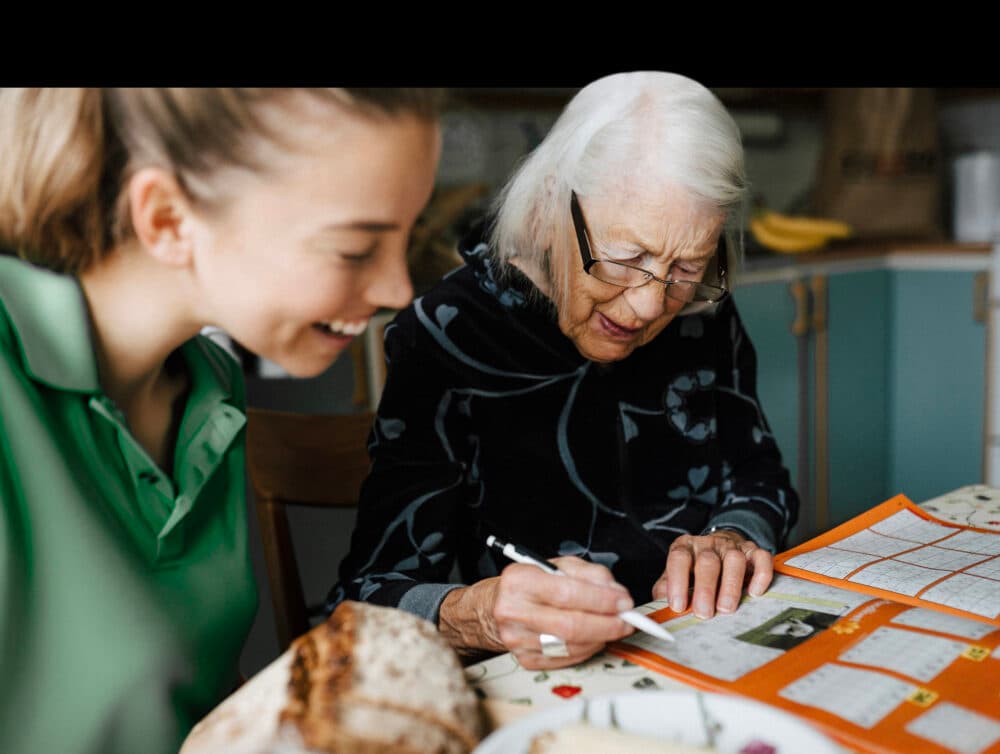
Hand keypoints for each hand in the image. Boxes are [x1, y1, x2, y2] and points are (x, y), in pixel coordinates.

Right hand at [439, 556, 634, 669]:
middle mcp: (514, 610)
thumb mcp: (554, 565)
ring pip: (570, 645)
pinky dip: (586, 650)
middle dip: (607, 624)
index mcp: (520, 580)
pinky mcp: (524, 659)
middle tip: (626, 621)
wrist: (491, 608)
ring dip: (600, 638)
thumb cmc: (526, 585)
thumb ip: (588, 573)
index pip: (567, 592)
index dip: (601, 599)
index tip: (623, 601)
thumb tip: (615, 592)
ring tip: (612, 628)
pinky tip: (593, 639)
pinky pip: (565, 660)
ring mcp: (517, 639)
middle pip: (570, 625)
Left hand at [651, 530, 771, 618]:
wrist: (719, 545)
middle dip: (705, 588)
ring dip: (731, 585)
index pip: (679, 558)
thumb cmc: (694, 568)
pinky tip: (754, 592)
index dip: (677, 582)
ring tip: (726, 608)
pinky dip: (760, 575)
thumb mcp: (675, 574)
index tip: (678, 606)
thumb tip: (660, 608)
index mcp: (685, 547)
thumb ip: (666, 588)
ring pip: (735, 559)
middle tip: (704, 613)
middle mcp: (709, 544)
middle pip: (707, 561)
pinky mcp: (753, 551)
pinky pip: (761, 558)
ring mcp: (732, 546)